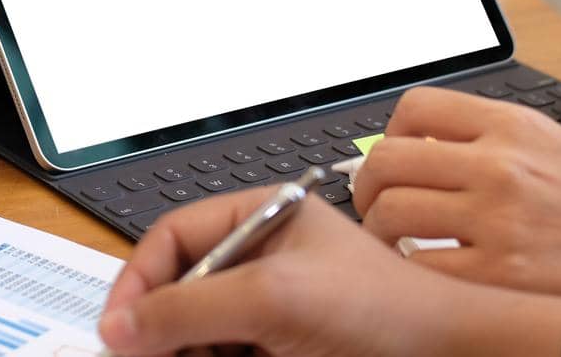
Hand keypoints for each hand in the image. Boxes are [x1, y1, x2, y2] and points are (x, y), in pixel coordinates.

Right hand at [99, 188, 560, 356]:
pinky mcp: (283, 347)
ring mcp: (274, 307)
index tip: (117, 327)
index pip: (173, 237)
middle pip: (179, 288)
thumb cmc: (385, 307)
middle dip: (162, 325)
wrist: (443, 352)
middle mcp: (264, 257)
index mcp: (262, 217)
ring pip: (199, 331)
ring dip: (190, 350)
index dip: (138, 279)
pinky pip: (228, 353)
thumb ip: (190, 307)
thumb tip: (123, 325)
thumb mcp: (273, 297)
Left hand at [353, 87, 560, 316]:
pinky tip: (427, 264)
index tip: (392, 156)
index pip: (413, 108)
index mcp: (511, 124)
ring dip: (381, 228)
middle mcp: (499, 163)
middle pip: (388, 161)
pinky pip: (422, 263)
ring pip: (392, 212)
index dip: (390, 134)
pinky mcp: (502, 270)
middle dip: (367, 185)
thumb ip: (487, 139)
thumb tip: (421, 145)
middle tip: (375, 202)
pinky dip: (413, 265)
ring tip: (395, 237)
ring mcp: (498, 217)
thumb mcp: (549, 143)